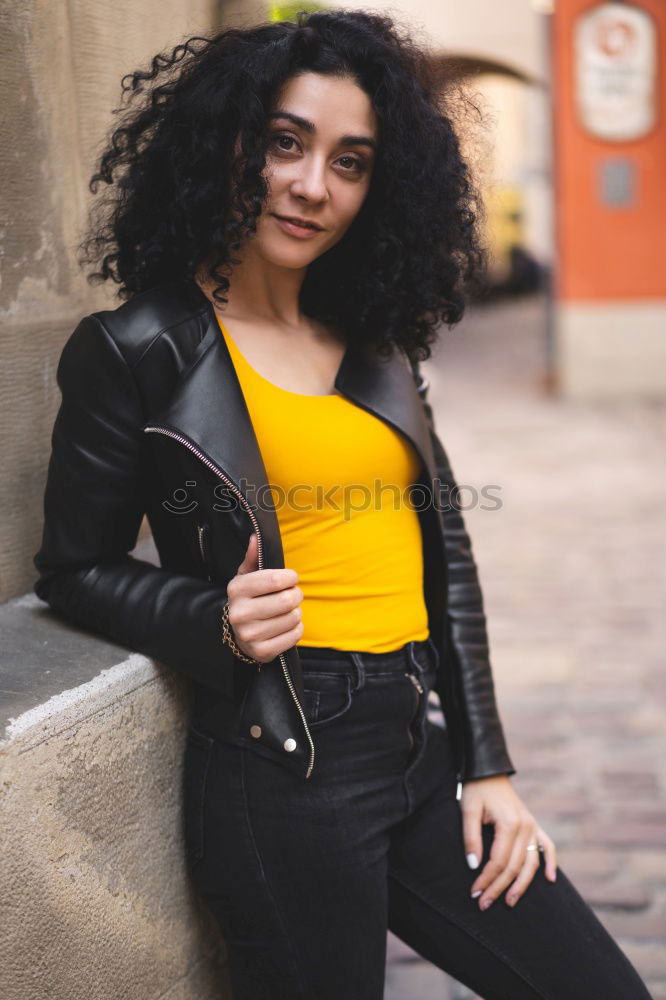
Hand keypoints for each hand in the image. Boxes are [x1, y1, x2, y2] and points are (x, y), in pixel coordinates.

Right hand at [226, 533, 303, 662]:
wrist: (239, 633)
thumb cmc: (249, 599)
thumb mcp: (247, 576)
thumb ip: (253, 557)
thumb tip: (256, 538)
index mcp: (237, 590)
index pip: (275, 580)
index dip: (290, 578)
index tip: (291, 579)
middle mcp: (240, 613)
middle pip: (287, 600)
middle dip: (296, 595)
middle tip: (292, 595)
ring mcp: (250, 635)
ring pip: (293, 617)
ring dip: (296, 612)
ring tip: (287, 611)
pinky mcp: (262, 651)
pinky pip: (294, 635)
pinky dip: (296, 629)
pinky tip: (286, 626)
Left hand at [461, 775, 556, 909]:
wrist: (488, 770)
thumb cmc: (476, 789)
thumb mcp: (468, 810)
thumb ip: (471, 838)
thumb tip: (473, 866)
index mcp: (509, 823)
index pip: (498, 861)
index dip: (486, 880)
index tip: (474, 893)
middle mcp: (526, 827)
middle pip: (514, 867)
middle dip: (499, 888)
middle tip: (484, 904)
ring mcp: (533, 826)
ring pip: (531, 863)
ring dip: (521, 885)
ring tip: (510, 903)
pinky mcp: (534, 824)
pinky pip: (547, 847)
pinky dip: (551, 863)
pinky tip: (551, 879)